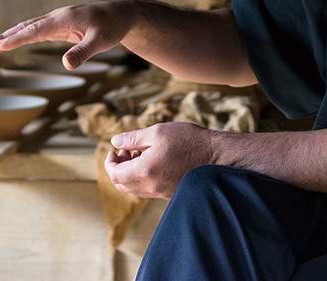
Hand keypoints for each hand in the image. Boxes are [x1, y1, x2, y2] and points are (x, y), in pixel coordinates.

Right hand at [0, 0, 132, 69]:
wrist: (123, 14)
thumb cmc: (113, 27)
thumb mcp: (101, 41)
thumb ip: (83, 52)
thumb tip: (65, 64)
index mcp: (63, 19)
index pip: (34, 30)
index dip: (15, 39)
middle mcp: (57, 17)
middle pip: (26, 27)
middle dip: (5, 36)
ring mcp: (58, 21)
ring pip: (29, 28)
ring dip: (10, 35)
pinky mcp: (62, 26)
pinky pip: (38, 31)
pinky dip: (23, 36)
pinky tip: (14, 40)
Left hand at [104, 122, 219, 198]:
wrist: (216, 156)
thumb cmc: (188, 140)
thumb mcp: (157, 132)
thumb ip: (133, 138)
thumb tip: (115, 141)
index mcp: (144, 171)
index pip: (115, 174)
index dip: (110, 162)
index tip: (116, 149)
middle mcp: (151, 186)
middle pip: (121, 185)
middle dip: (118, 168)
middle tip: (127, 151)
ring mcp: (160, 192)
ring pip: (134, 189)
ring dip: (129, 173)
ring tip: (140, 154)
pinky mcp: (169, 193)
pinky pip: (147, 190)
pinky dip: (141, 178)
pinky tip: (152, 162)